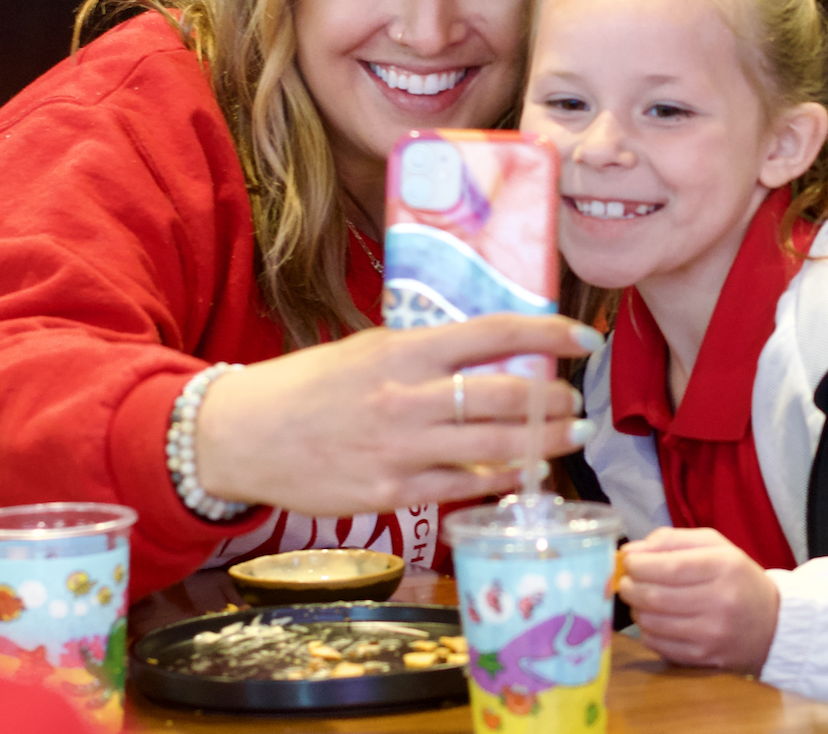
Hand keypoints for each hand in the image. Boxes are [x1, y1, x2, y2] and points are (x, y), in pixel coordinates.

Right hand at [193, 314, 600, 515]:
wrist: (244, 435)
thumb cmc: (308, 385)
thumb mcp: (367, 347)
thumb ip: (423, 351)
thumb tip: (487, 348)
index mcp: (402, 350)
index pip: (493, 333)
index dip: (548, 333)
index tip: (583, 338)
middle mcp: (407, 398)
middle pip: (505, 395)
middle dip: (553, 401)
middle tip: (575, 401)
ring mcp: (401, 449)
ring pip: (494, 446)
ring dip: (544, 443)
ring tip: (569, 437)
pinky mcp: (391, 493)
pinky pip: (463, 487)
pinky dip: (502, 480)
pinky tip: (525, 475)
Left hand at [619, 527, 780, 673]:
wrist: (773, 623)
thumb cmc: (736, 577)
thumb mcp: (713, 545)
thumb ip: (671, 540)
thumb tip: (630, 551)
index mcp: (723, 567)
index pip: (668, 566)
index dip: (638, 565)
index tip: (628, 561)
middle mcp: (719, 602)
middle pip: (655, 596)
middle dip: (629, 586)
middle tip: (626, 580)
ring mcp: (712, 635)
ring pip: (652, 622)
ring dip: (636, 608)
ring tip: (640, 598)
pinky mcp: (705, 658)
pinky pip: (659, 645)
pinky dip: (647, 630)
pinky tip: (654, 619)